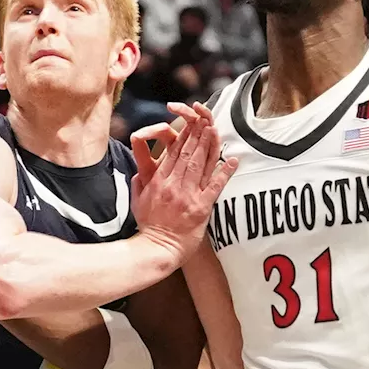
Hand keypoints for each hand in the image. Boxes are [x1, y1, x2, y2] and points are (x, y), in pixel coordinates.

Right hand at [129, 104, 237, 262]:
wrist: (156, 249)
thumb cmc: (148, 226)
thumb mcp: (137, 199)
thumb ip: (140, 182)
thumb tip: (142, 169)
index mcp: (158, 180)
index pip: (172, 152)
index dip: (184, 136)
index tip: (191, 124)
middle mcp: (173, 184)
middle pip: (187, 153)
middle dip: (197, 134)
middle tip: (206, 119)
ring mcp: (188, 195)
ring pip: (199, 164)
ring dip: (208, 146)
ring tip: (215, 130)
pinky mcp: (201, 208)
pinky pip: (215, 186)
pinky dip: (224, 172)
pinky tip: (232, 161)